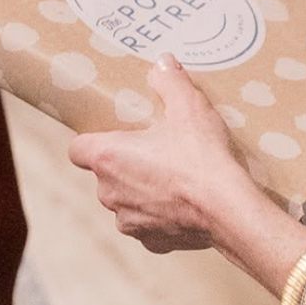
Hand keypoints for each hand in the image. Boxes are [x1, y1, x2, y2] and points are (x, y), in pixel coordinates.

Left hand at [70, 57, 284, 258]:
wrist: (228, 210)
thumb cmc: (202, 159)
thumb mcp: (189, 107)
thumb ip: (170, 81)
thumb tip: (163, 62)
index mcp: (107, 157)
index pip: (77, 150)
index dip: (93, 142)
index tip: (114, 137)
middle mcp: (109, 193)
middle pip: (105, 176)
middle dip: (125, 166)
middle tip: (155, 153)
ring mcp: (129, 221)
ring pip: (126, 203)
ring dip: (142, 193)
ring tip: (173, 181)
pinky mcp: (152, 242)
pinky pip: (149, 227)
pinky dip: (162, 218)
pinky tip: (184, 207)